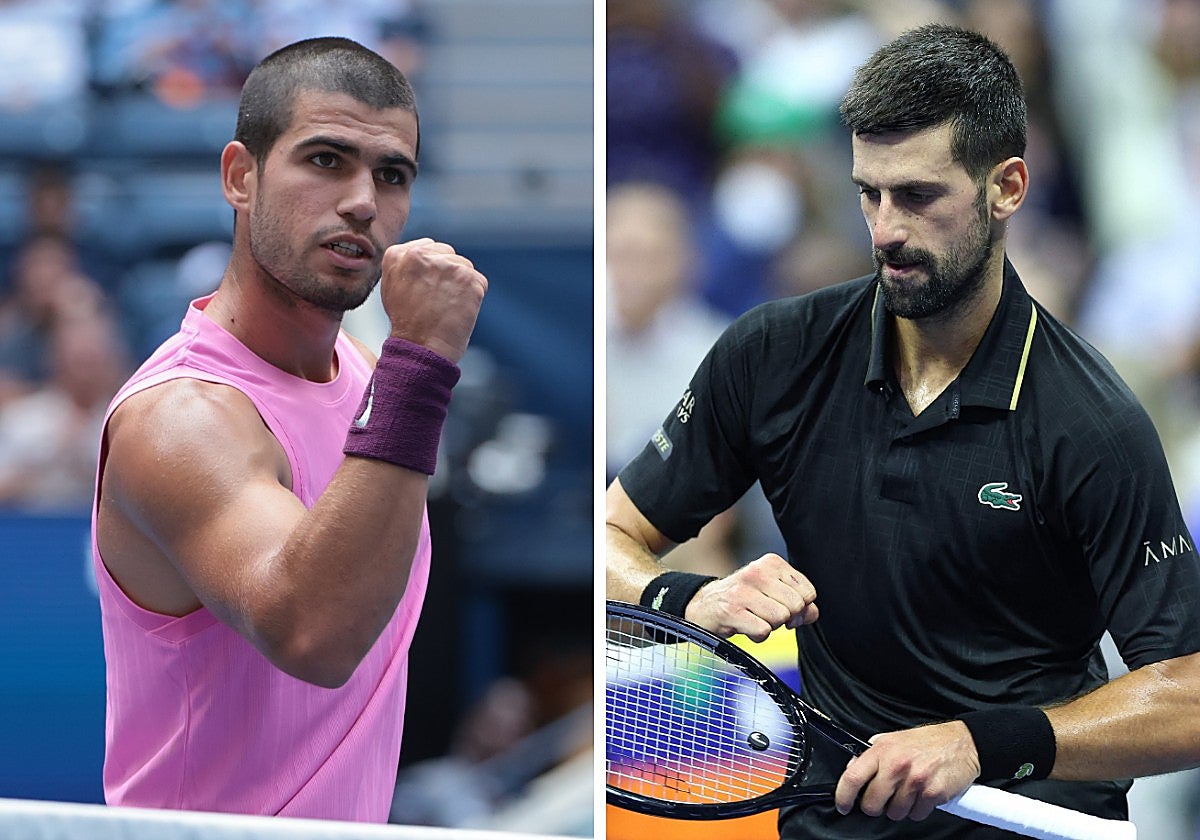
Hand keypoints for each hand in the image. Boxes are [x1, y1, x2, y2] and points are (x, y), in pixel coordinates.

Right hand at [379, 238, 487, 362]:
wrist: (421, 348)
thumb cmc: (406, 324)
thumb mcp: (392, 287)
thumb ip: (406, 264)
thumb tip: (429, 254)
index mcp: (399, 254)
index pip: (429, 247)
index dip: (431, 270)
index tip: (427, 288)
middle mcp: (422, 254)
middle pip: (448, 253)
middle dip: (447, 273)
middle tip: (437, 300)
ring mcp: (447, 265)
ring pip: (464, 266)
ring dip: (461, 285)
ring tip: (447, 307)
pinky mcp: (469, 278)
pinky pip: (478, 282)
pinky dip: (474, 296)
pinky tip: (459, 310)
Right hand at [683, 553, 817, 640]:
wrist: (703, 606)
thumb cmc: (743, 600)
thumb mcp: (772, 593)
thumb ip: (799, 603)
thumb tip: (812, 613)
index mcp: (771, 563)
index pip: (807, 592)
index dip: (800, 608)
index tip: (782, 608)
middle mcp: (756, 572)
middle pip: (795, 606)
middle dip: (785, 618)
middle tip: (766, 615)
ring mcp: (742, 591)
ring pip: (780, 618)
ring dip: (770, 626)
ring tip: (754, 619)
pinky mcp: (730, 611)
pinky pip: (763, 631)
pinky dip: (758, 636)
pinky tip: (746, 627)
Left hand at [834, 720, 979, 820]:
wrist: (962, 742)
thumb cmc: (927, 742)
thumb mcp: (893, 739)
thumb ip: (872, 754)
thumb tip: (851, 768)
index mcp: (882, 750)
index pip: (852, 777)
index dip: (843, 796)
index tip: (842, 805)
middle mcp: (897, 765)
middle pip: (872, 803)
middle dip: (875, 807)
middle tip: (883, 799)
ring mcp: (915, 780)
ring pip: (894, 813)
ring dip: (899, 808)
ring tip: (908, 792)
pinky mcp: (933, 793)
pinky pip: (916, 815)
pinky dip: (918, 810)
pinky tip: (922, 795)